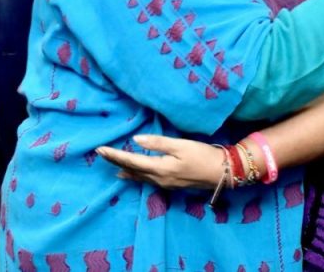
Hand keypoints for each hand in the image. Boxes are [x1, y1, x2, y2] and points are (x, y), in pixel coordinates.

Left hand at [96, 134, 225, 189]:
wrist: (222, 173)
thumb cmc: (202, 156)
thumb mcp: (181, 146)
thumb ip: (158, 143)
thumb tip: (136, 140)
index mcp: (160, 169)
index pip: (131, 162)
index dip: (115, 156)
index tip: (100, 150)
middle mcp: (159, 179)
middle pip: (132, 171)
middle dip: (116, 162)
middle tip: (101, 154)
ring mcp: (165, 183)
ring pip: (138, 177)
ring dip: (124, 169)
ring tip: (112, 165)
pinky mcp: (171, 183)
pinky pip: (147, 180)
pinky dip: (135, 175)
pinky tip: (132, 175)